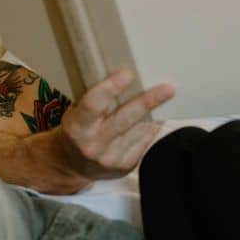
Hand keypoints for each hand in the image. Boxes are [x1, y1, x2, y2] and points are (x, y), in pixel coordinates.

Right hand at [55, 69, 174, 182]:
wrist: (72, 165)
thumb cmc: (78, 130)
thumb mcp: (76, 113)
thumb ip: (97, 98)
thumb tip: (127, 75)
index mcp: (76, 127)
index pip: (93, 104)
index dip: (111, 88)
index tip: (128, 74)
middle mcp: (93, 145)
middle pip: (124, 119)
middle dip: (147, 102)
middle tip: (167, 89)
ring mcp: (111, 158)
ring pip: (140, 129)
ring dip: (152, 112)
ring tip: (163, 96)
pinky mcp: (126, 166)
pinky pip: (145, 141)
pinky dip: (149, 127)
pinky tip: (149, 119)